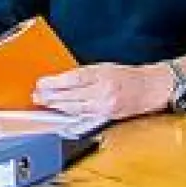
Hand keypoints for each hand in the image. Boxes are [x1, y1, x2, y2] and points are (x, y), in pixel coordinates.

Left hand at [33, 62, 171, 120]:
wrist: (148, 88)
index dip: (54, 83)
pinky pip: (83, 118)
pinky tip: (60, 115)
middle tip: (37, 95)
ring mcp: (103, 106)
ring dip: (56, 107)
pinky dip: (69, 117)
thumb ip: (84, 74)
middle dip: (50, 97)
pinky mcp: (105, 117)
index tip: (41, 83)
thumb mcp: (104, 67)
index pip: (72, 79)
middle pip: (70, 96)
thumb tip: (61, 81)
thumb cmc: (127, 76)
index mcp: (101, 75)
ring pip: (73, 109)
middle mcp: (102, 91)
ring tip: (44, 104)